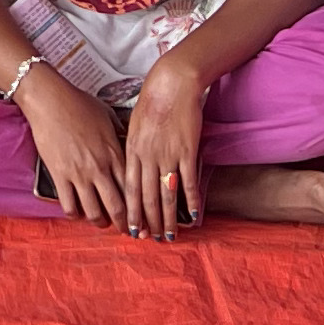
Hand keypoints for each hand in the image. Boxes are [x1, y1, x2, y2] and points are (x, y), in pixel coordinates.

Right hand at [14, 64, 128, 230]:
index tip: (143, 216)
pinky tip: (77, 213)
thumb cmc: (78, 103)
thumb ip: (118, 134)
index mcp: (114, 152)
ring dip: (100, 223)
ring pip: (94, 212)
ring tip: (101, 223)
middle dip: (125, 224)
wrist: (50, 100)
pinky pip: (69, 206)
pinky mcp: (59, 176)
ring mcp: (79, 173)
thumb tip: (126, 143)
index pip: (133, 188)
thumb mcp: (107, 116)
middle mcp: (99, 167)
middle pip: (117, 206)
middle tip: (127, 231)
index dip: (140, 207)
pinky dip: (75, 215)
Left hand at [119, 58, 206, 236]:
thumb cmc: (151, 102)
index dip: (131, 212)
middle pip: (147, 197)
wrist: (172, 84)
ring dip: (168, 218)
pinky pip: (188, 180)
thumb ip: (131, 150)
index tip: (132, 230)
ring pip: (166, 194)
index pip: (129, 190)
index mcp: (131, 151)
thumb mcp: (133, 125)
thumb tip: (129, 171)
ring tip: (169, 235)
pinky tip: (194, 214)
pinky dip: (191, 199)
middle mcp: (147, 156)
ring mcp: (167, 154)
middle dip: (149, 222)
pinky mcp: (187, 150)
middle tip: (151, 240)